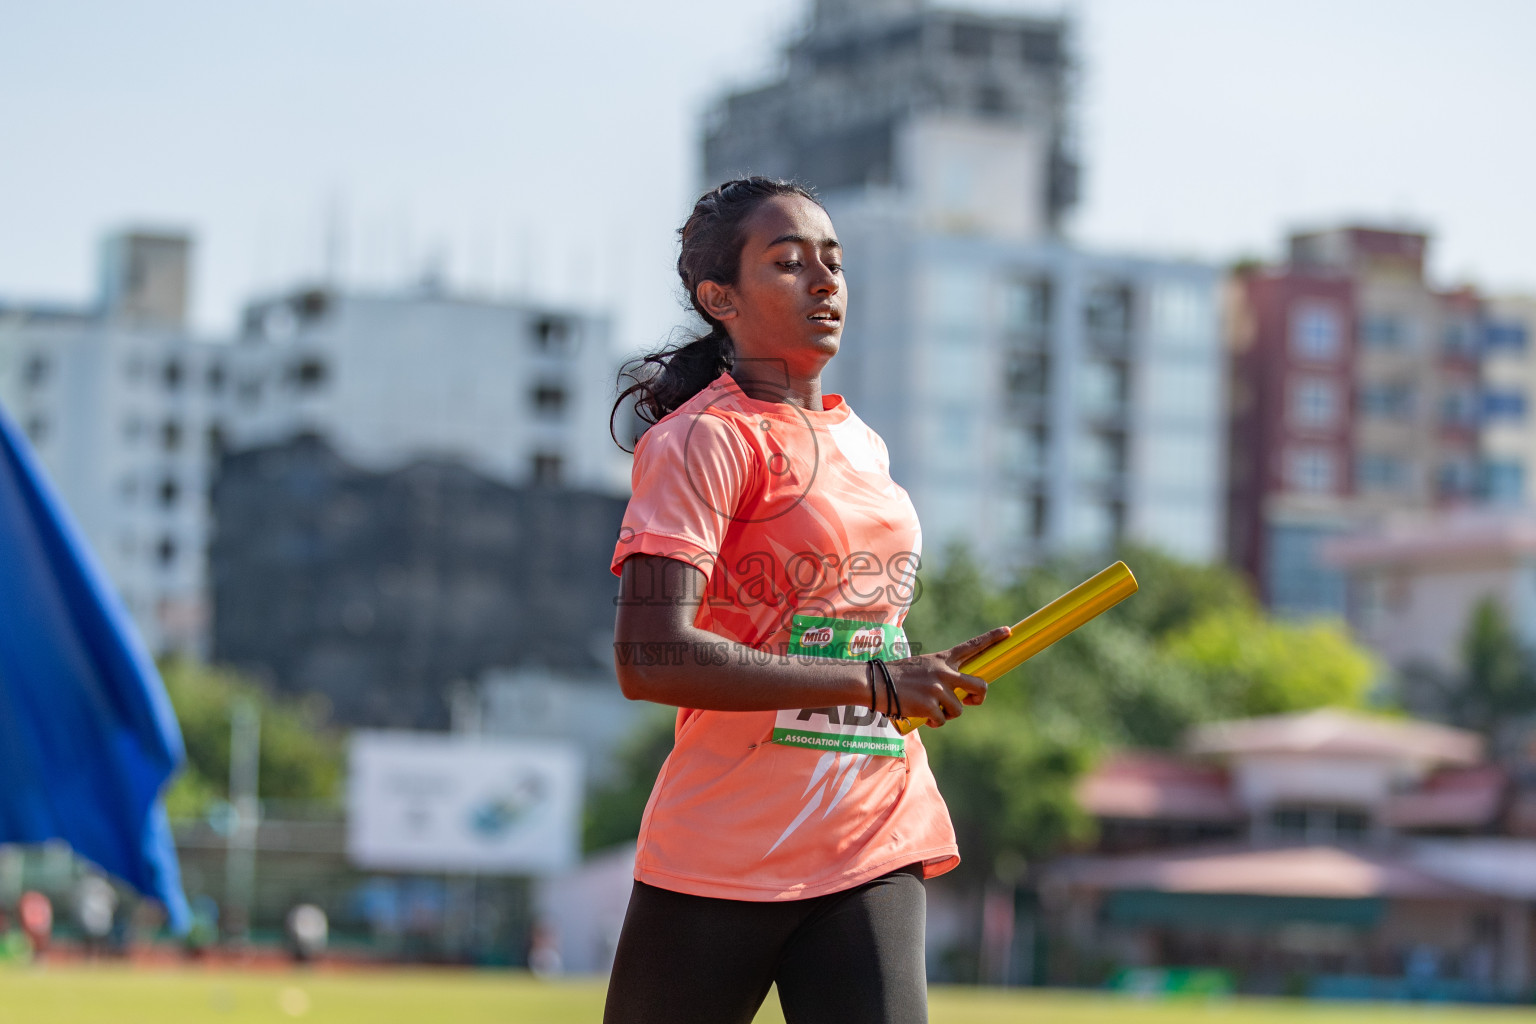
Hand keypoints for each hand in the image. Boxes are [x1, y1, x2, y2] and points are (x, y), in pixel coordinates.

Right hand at [885, 626, 1010, 726]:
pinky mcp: (930, 706)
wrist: (874, 683)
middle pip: (979, 685)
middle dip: (979, 696)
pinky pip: (942, 720)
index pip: (972, 646)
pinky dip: (934, 722)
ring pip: (958, 709)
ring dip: (947, 713)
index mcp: (942, 659)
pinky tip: (922, 715)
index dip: (992, 638)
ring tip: (930, 708)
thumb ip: (941, 676)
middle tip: (971, 701)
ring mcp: (938, 689)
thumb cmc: (896, 677)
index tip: (1008, 631)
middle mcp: (944, 672)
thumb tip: (957, 698)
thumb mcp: (922, 667)